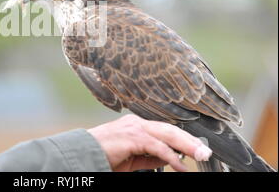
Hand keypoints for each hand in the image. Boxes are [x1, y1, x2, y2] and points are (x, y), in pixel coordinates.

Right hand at [87, 114, 211, 171]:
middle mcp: (137, 123)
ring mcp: (134, 127)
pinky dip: (171, 157)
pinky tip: (181, 165)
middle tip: (206, 151)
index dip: (183, 138)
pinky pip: (157, 147)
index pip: (165, 130)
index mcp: (136, 125)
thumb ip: (149, 157)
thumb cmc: (104, 156)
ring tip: (201, 155)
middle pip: (170, 129)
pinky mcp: (132, 137)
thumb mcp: (132, 159)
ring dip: (187, 145)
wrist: (82, 154)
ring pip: (167, 134)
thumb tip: (170, 159)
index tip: (197, 148)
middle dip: (190, 140)